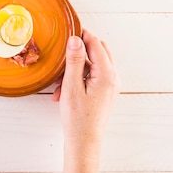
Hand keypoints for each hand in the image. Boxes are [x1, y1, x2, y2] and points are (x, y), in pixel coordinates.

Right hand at [53, 29, 118, 169]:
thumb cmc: (78, 118)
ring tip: (59, 81)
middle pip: (99, 51)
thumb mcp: (72, 86)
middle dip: (80, 51)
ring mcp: (110, 86)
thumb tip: (75, 40)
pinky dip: (79, 78)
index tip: (69, 30)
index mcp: (107, 74)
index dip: (82, 35)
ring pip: (94, 65)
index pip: (96, 44)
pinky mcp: (105, 93)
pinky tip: (63, 90)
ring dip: (77, 67)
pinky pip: (93, 77)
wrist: (84, 143)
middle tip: (63, 54)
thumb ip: (75, 61)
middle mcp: (113, 78)